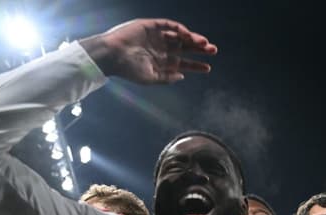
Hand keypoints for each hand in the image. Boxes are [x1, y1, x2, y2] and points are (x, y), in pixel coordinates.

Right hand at [79, 19, 216, 83]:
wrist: (112, 55)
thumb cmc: (129, 69)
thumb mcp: (150, 78)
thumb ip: (166, 78)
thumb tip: (182, 76)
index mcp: (162, 61)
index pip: (183, 63)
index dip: (196, 65)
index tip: (208, 68)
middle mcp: (162, 48)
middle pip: (186, 48)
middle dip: (200, 49)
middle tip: (213, 50)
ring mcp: (157, 37)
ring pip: (180, 36)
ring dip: (193, 39)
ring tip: (204, 43)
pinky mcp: (151, 26)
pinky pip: (168, 25)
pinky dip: (180, 29)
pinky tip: (188, 35)